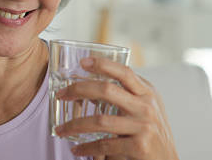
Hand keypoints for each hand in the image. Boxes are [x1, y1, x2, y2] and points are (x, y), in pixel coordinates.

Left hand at [54, 57, 179, 159]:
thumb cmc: (151, 133)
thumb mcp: (145, 108)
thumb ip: (127, 96)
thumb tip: (89, 87)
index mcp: (147, 93)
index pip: (124, 72)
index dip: (103, 64)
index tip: (83, 62)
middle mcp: (146, 106)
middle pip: (107, 90)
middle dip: (79, 90)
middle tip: (61, 95)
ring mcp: (144, 126)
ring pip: (100, 120)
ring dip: (75, 125)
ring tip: (61, 130)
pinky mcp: (139, 147)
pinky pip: (105, 144)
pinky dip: (87, 148)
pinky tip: (77, 149)